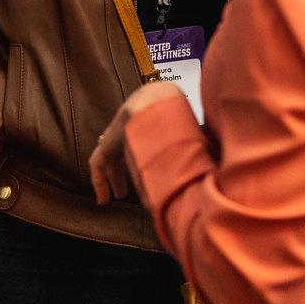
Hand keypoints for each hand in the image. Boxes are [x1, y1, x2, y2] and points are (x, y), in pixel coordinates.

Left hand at [89, 80, 183, 204]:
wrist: (156, 103)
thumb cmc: (176, 117)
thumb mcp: (182, 139)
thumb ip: (185, 153)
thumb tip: (206, 169)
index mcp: (147, 126)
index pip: (140, 146)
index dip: (140, 163)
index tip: (144, 178)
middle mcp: (130, 130)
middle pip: (122, 156)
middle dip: (121, 175)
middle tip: (123, 193)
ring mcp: (116, 136)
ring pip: (109, 162)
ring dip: (111, 181)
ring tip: (109, 200)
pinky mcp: (106, 144)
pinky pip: (98, 165)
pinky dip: (99, 182)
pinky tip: (102, 198)